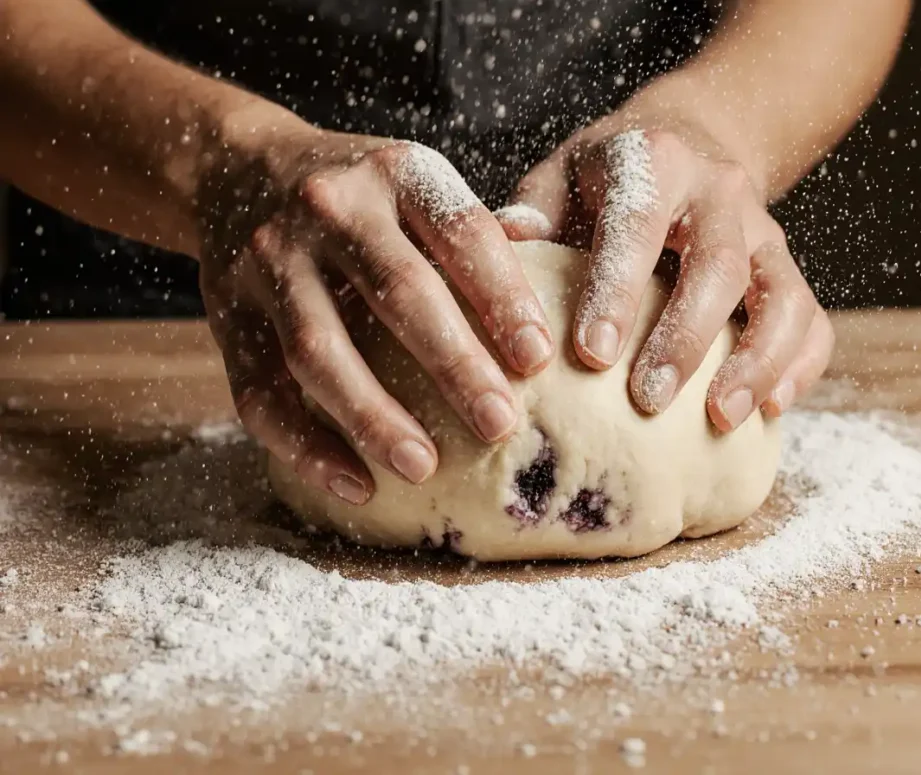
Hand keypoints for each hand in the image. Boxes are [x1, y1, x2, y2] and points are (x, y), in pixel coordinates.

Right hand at [197, 115, 553, 503]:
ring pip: (319, 350)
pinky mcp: (226, 312)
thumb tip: (548, 288)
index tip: (537, 359)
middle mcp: (330, 207)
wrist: (235, 168)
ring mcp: (269, 260)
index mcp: (395, 171)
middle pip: (398, 292)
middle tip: (500, 426)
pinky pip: (261, 390)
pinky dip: (306, 445)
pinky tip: (355, 483)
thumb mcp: (413, 182)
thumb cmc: (358, 197)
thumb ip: (470, 232)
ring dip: (373, 417)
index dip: (503, 296)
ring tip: (423, 468)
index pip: (461, 232)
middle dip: (453, 364)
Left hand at [496, 121, 832, 430]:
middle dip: (685, 338)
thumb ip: (534, 210)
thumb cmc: (609, 177)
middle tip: (649, 401)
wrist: (689, 141)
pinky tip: (770, 410)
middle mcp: (719, 192)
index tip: (591, 354)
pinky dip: (798, 366)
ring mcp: (763, 232)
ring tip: (721, 419)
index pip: (636, 224)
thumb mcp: (563, 173)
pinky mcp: (787, 268)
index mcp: (654, 162)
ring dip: (756, 361)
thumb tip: (503, 243)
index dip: (617, 289)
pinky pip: (811, 319)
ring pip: (781, 295)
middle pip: (718, 265)